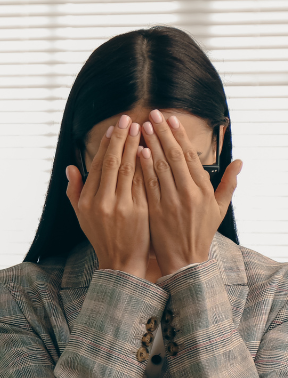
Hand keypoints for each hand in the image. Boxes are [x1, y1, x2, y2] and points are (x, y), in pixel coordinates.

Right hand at [66, 115, 149, 278]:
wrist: (121, 262)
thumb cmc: (102, 237)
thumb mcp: (82, 216)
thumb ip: (75, 190)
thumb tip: (71, 168)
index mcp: (88, 201)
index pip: (98, 166)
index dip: (107, 145)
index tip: (114, 128)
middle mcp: (103, 202)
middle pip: (113, 163)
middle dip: (121, 138)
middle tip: (129, 119)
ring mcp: (122, 206)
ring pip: (129, 169)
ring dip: (135, 146)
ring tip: (141, 128)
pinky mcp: (140, 211)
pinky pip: (143, 182)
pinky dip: (146, 164)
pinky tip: (149, 150)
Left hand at [139, 110, 242, 275]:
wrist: (185, 262)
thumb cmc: (200, 234)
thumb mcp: (219, 210)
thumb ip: (228, 185)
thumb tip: (239, 162)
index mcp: (204, 190)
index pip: (191, 156)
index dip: (180, 136)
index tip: (171, 119)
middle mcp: (189, 193)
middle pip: (175, 157)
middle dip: (163, 133)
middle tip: (153, 114)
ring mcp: (172, 202)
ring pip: (161, 167)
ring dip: (151, 145)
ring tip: (143, 127)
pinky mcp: (156, 211)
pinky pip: (149, 185)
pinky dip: (144, 167)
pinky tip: (138, 152)